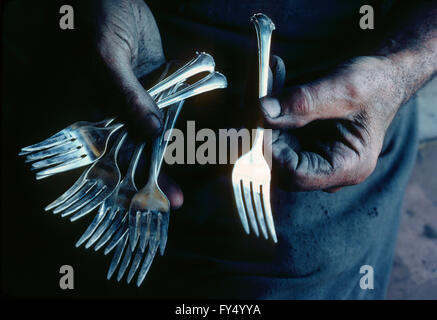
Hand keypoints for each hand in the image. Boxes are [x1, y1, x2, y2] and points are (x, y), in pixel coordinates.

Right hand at [81, 0, 182, 207]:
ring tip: (190, 183)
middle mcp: (99, 117)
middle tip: (174, 201)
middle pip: (123, 157)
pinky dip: (179, 130)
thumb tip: (151, 133)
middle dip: (148, 179)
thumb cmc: (91, 16)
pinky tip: (197, 145)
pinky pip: (164, 117)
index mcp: (74, 115)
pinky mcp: (148, 94)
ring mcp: (126, 107)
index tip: (145, 202)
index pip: (93, 161)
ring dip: (168, 159)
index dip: (118, 185)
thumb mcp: (105, 56)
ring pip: (146, 141)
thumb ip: (125, 97)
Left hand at [261, 55, 403, 191]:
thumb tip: (264, 111)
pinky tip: (277, 87)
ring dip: (268, 120)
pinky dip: (273, 115)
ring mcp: (315, 160)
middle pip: (281, 167)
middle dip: (268, 133)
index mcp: (348, 167)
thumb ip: (303, 102)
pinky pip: (278, 138)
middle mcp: (330, 170)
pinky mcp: (305, 147)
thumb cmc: (374, 85)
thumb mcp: (343, 88)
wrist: (382, 78)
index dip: (273, 151)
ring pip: (275, 151)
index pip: (294, 175)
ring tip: (273, 85)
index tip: (263, 121)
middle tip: (265, 99)